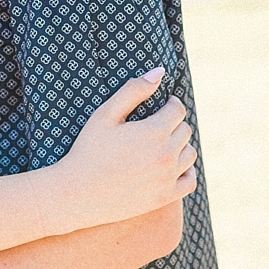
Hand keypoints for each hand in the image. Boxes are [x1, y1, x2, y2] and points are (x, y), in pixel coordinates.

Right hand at [57, 69, 196, 232]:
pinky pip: (190, 181)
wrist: (77, 194)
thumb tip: (159, 71)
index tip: (163, 105)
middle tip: (158, 125)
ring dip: (180, 146)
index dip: (170, 104)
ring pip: (190, 154)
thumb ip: (133, 90)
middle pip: (185, 130)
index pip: (177, 110)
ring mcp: (168, 177)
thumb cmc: (88, 150)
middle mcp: (167, 154)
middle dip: (174, 124)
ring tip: (163, 145)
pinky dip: (186, 171)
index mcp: (154, 131)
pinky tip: (172, 167)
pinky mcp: (166, 196)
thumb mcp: (105, 115)